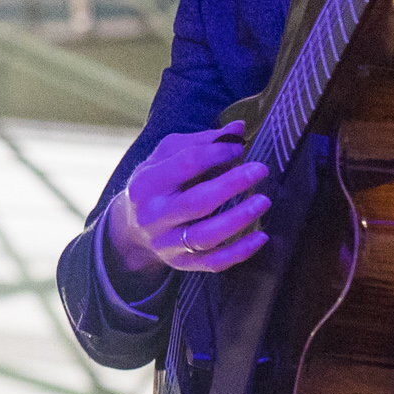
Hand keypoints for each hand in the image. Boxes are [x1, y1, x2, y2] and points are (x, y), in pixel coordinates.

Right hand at [107, 123, 270, 278]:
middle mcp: (153, 216)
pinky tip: (261, 237)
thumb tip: (238, 129)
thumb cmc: (156, 185)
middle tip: (259, 169)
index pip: (185, 164)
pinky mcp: (181, 263)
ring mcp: (166, 243)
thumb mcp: (165, 158)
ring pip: (205, 236)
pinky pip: (213, 263)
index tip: (238, 148)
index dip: (216, 153)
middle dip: (231, 185)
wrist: (130, 229)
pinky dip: (239, 252)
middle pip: (196, 202)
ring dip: (237, 219)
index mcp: (146, 184)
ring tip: (263, 201)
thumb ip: (200, 142)